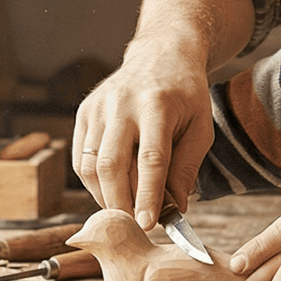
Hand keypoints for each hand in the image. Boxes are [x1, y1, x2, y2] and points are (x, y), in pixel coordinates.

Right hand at [72, 42, 216, 230]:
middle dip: (121, 202)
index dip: (147, 195)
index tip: (148, 224)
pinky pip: (80, 158)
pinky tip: (111, 190)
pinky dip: (93, 183)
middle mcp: (122, 103)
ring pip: (90, 165)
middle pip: (112, 164)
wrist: (161, 55)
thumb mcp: (201, 127)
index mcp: (157, 104)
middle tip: (134, 225)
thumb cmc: (185, 95)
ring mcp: (98, 106)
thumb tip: (175, 209)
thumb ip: (187, 168)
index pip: (150, 159)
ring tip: (125, 208)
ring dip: (106, 196)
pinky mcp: (84, 112)